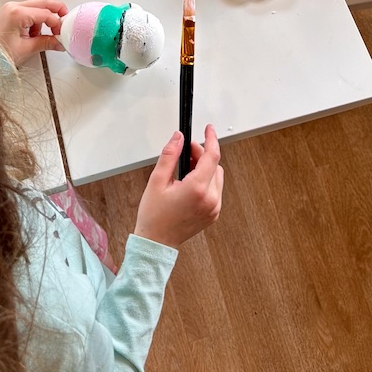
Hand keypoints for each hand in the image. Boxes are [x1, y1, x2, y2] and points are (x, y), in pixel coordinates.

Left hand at [0, 0, 67, 65]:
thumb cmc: (0, 53)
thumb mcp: (27, 48)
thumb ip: (47, 42)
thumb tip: (59, 42)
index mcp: (16, 14)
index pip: (45, 13)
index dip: (56, 22)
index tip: (62, 32)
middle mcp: (13, 7)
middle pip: (42, 3)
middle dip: (56, 11)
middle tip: (65, 19)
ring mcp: (11, 8)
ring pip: (37, 7)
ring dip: (44, 18)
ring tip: (43, 34)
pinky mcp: (11, 12)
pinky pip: (30, 11)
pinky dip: (36, 20)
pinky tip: (34, 33)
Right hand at [134, 125, 223, 248]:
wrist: (156, 243)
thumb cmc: (154, 216)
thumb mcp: (157, 180)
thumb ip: (169, 155)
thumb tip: (178, 138)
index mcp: (197, 189)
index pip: (212, 156)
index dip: (211, 139)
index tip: (208, 129)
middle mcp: (210, 199)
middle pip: (215, 165)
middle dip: (201, 154)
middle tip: (185, 153)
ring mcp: (214, 208)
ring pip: (217, 176)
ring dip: (205, 168)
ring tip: (185, 170)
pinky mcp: (213, 214)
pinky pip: (215, 190)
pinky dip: (206, 181)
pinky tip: (189, 183)